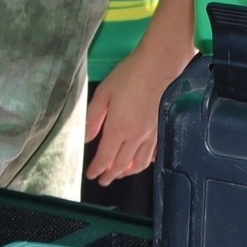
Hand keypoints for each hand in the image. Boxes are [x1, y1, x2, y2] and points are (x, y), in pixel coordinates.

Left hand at [83, 29, 194, 184]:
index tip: (91, 175)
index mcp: (118, 128)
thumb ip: (93, 119)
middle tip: (103, 180)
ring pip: (139, 163)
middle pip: (121, 165)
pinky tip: (141, 162)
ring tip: (120, 174)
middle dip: (110, 175)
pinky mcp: (161, 129)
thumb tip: (86, 139)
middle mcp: (135, 137)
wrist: (160, 65)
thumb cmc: (130, 75)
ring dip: (128, 172)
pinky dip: (145, 163)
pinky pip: (153, 154)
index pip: (105, 158)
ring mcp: (151, 134)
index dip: (97, 169)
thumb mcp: (103, 93)